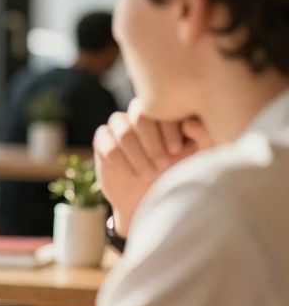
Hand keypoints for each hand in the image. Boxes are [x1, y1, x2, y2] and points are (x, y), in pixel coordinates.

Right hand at [93, 100, 211, 235]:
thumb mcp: (200, 155)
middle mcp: (140, 114)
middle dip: (152, 143)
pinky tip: (132, 174)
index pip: (161, 106)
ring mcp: (119, 126)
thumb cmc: (180, 173)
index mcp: (164, 111)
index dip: (168, 129)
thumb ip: (203, 136)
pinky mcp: (103, 140)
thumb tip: (189, 122)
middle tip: (163, 164)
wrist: (153, 198)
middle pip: (139, 115)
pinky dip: (121, 162)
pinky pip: (107, 144)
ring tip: (148, 173)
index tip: (176, 151)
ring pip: (122, 130)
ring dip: (137, 155)